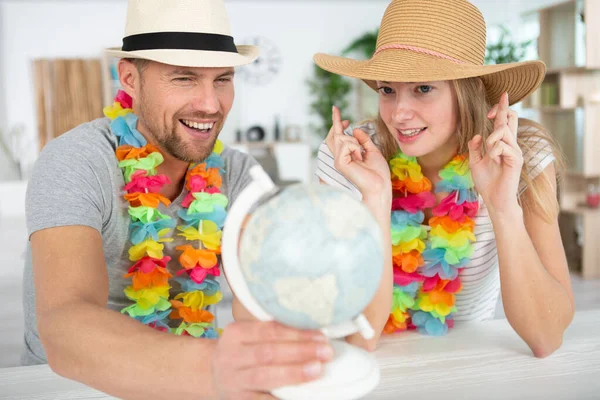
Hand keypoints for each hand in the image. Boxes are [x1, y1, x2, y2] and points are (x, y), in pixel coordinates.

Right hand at [211, 321, 332, 399]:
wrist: (214, 375)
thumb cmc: (241, 353)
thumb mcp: (248, 336)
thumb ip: (273, 333)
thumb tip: (314, 335)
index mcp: (235, 333)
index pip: (269, 330)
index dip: (296, 333)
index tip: (320, 336)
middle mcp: (230, 356)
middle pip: (268, 353)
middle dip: (300, 351)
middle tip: (325, 352)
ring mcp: (234, 381)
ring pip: (265, 376)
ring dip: (294, 373)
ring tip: (316, 370)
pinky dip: (281, 398)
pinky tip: (300, 395)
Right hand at [326, 106, 390, 201]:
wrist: (380, 186)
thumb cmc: (378, 173)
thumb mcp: (373, 151)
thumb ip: (364, 141)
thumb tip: (356, 129)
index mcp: (347, 156)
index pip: (338, 138)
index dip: (337, 124)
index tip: (340, 114)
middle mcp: (340, 158)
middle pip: (333, 136)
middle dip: (335, 121)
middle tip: (336, 109)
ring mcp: (338, 160)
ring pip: (342, 138)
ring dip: (355, 141)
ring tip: (362, 155)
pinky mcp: (340, 163)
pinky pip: (346, 144)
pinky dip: (355, 146)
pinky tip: (360, 157)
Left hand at [468, 92, 523, 213]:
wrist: (494, 200)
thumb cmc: (486, 182)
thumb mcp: (475, 162)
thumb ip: (475, 148)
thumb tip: (477, 135)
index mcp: (502, 144)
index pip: (506, 121)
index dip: (503, 107)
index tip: (501, 96)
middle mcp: (511, 145)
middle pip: (510, 119)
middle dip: (501, 110)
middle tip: (491, 110)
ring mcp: (515, 152)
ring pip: (503, 131)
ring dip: (491, 138)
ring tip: (488, 151)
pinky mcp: (516, 160)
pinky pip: (502, 146)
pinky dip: (493, 150)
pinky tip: (493, 159)